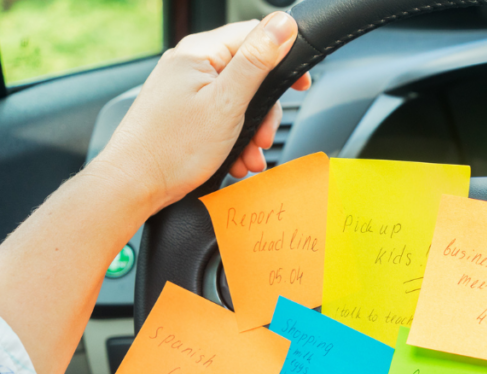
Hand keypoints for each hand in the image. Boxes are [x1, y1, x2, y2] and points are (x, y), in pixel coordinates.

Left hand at [94, 13, 311, 212]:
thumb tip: (282, 24)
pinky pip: (221, 115)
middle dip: (265, 110)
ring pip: (238, 99)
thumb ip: (257, 61)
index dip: (283, 58)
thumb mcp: (227, 103)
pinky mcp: (183, 110)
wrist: (135, 183)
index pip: (255, 35)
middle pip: (249, 72)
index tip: (298, 85)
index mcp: (200, 52)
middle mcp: (190, 64)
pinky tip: (235, 158)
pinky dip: (234, 138)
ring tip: (248, 156)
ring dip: (252, 130)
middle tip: (264, 136)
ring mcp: (185, 87)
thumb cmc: (173, 148)